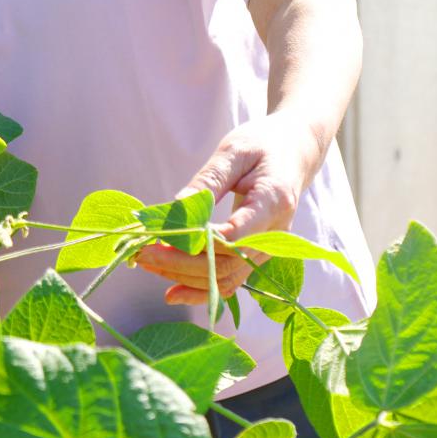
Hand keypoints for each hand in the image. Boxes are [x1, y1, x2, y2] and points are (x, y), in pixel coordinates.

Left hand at [133, 113, 320, 306]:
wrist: (294, 152)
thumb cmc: (264, 144)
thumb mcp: (234, 151)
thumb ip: (208, 181)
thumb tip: (177, 209)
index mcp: (273, 202)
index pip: (234, 236)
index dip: (196, 243)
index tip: (160, 238)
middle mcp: (274, 234)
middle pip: (226, 264)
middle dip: (181, 264)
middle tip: (143, 253)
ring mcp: (268, 248)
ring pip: (226, 278)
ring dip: (184, 277)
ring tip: (148, 262)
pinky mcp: (256, 254)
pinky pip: (230, 280)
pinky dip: (201, 290)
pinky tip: (172, 293)